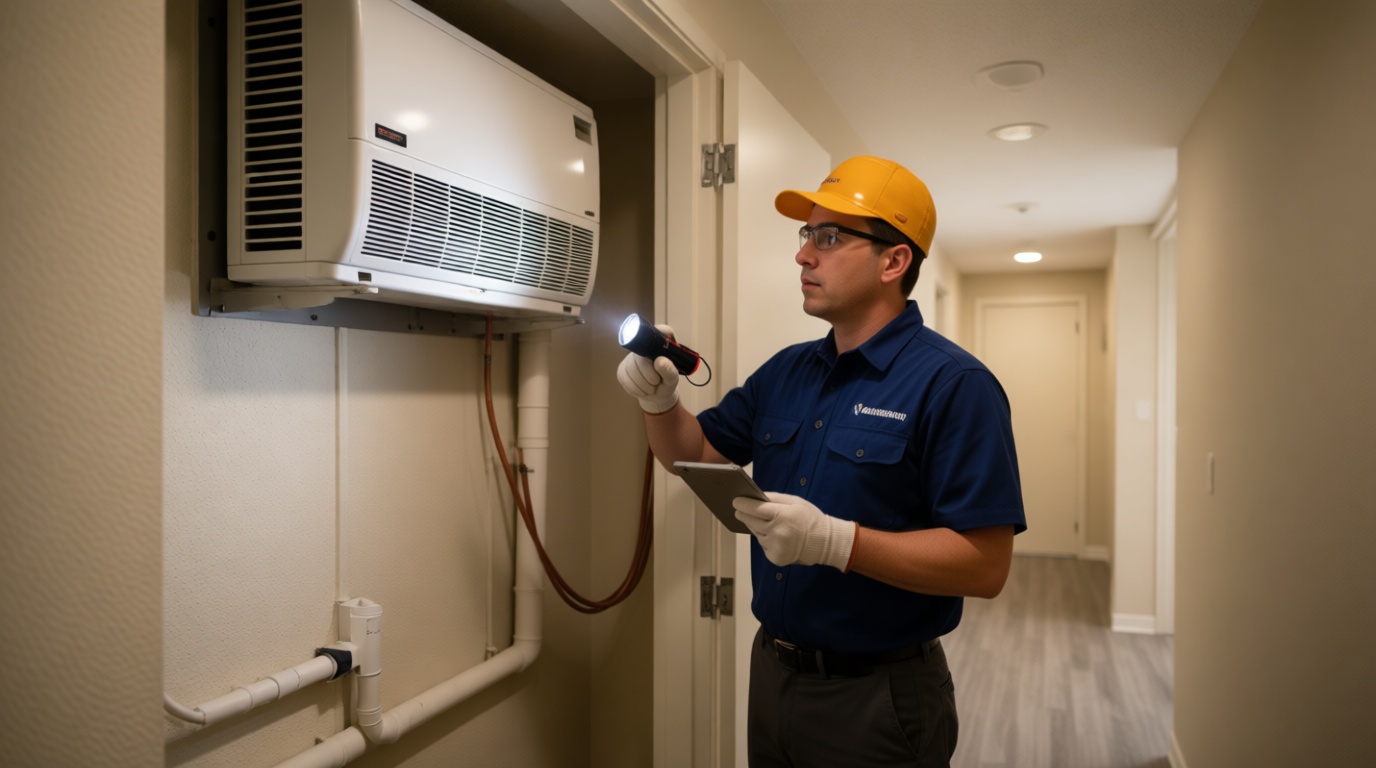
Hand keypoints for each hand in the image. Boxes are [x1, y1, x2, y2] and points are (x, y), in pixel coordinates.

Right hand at [617, 325, 680, 413]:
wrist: (655, 395)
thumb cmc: (666, 383)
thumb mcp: (672, 380)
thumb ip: (669, 371)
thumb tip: (659, 361)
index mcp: (662, 343)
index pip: (663, 330)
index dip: (661, 335)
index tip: (660, 353)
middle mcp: (644, 345)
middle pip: (641, 356)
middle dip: (649, 375)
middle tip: (657, 382)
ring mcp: (630, 356)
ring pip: (632, 369)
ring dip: (643, 384)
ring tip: (651, 387)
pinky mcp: (622, 368)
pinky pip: (625, 378)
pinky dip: (635, 388)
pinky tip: (642, 389)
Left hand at [733, 492, 856, 570]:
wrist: (825, 542)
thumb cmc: (810, 518)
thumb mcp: (795, 502)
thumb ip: (774, 498)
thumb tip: (755, 496)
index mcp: (783, 515)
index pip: (755, 509)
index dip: (743, 504)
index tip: (735, 501)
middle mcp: (777, 532)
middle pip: (752, 522)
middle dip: (744, 515)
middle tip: (737, 510)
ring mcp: (776, 547)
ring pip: (757, 534)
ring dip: (756, 527)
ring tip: (762, 522)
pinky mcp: (775, 558)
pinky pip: (764, 545)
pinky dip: (766, 539)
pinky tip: (774, 536)